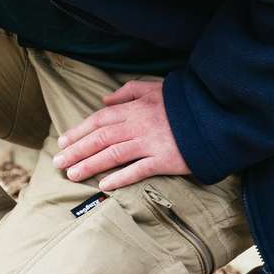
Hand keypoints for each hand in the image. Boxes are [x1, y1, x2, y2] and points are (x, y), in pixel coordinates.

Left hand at [51, 79, 190, 191]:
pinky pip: (138, 170)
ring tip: (73, 174)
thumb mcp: (155, 88)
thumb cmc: (184, 103)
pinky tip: (104, 185)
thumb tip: (104, 100)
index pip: (99, 120)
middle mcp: (138, 125)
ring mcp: (151, 143)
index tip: (63, 143)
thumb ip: (129, 92)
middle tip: (58, 162)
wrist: (215, 116)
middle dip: (76, 151)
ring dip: (90, 165)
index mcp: (135, 108)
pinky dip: (120, 177)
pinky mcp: (165, 160)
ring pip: (113, 154)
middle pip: (100, 138)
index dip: (79, 132)